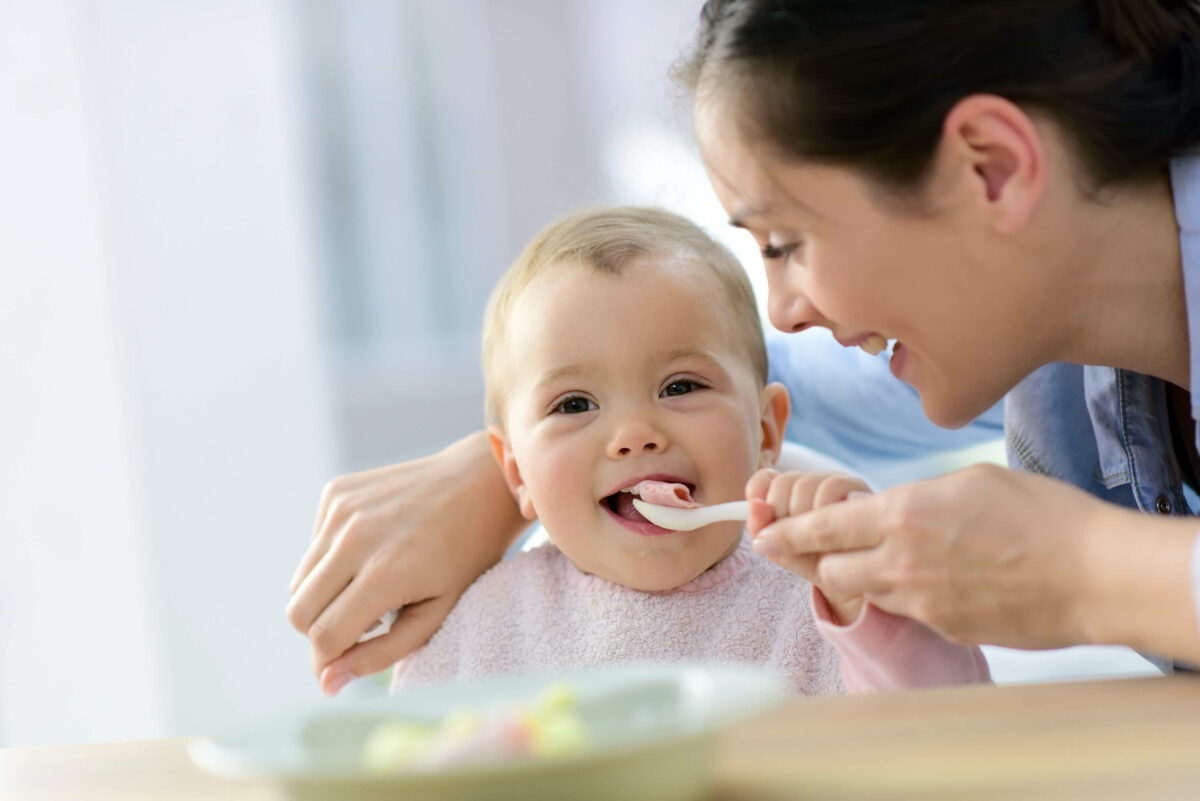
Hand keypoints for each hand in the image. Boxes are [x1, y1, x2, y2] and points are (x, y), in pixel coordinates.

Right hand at [285, 431, 526, 694]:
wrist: (480, 483)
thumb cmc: (466, 556)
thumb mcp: (436, 613)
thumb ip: (381, 654)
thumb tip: (327, 682)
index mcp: (385, 573)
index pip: (324, 636)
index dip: (327, 663)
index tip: (341, 668)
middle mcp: (355, 537)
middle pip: (298, 613)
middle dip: (321, 632)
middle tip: (362, 626)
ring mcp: (342, 509)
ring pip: (299, 581)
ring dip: (325, 597)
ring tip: (371, 587)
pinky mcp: (336, 491)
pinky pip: (313, 546)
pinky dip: (332, 560)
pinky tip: (372, 550)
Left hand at [748, 462, 1188, 650]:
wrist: (1095, 574)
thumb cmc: (1042, 515)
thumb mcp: (969, 482)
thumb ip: (916, 498)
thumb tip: (890, 510)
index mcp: (901, 513)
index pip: (821, 527)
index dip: (784, 532)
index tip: (760, 534)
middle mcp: (900, 560)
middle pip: (828, 570)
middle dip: (816, 559)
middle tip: (810, 548)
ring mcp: (921, 601)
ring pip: (864, 593)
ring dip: (860, 577)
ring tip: (882, 560)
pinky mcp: (945, 628)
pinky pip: (907, 610)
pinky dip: (907, 595)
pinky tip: (936, 579)